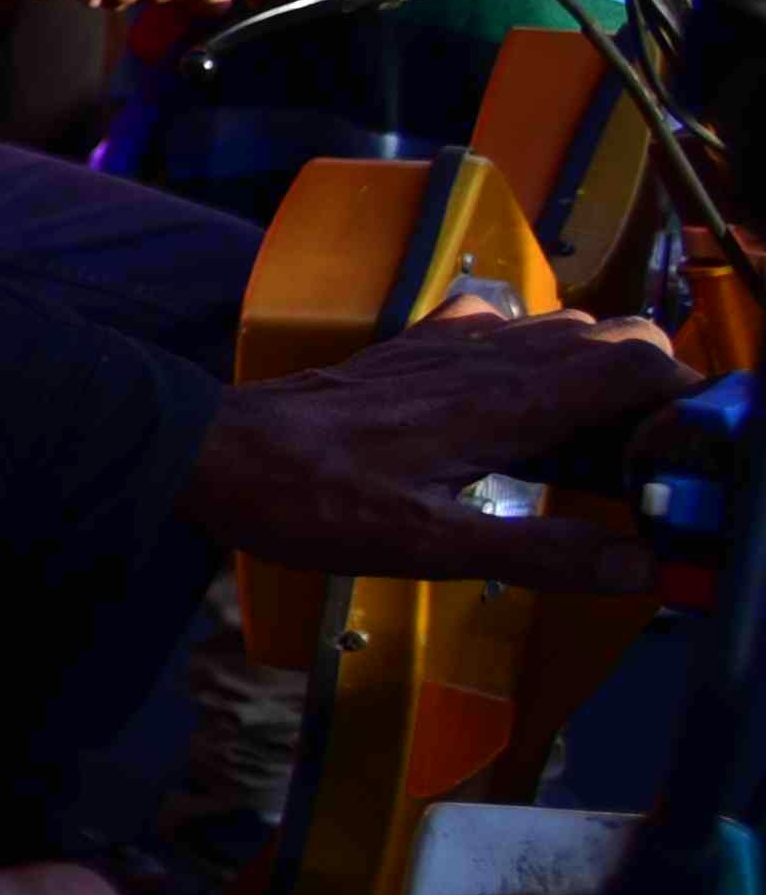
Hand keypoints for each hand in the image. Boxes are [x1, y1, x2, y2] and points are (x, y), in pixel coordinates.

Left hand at [182, 294, 687, 589]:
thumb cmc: (309, 499)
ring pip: (565, 330)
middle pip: (618, 341)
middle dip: (652, 392)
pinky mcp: (415, 346)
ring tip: (586, 447)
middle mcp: (490, 356)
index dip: (679, 404)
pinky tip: (512, 403)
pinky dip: (529, 353)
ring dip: (597, 375)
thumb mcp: (427, 546)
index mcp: (507, 401)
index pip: (638, 366)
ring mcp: (450, 344)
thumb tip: (635, 567)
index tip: (677, 459)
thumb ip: (537, 553)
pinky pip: (500, 326)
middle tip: (639, 463)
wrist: (214, 451)